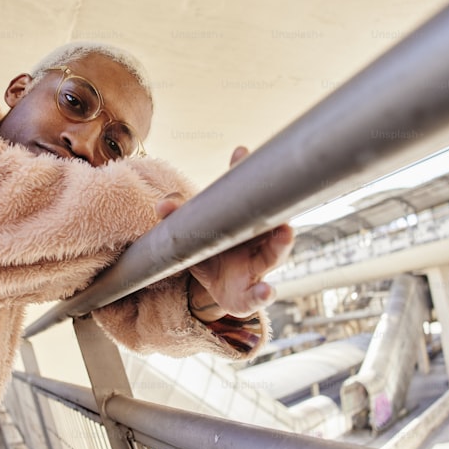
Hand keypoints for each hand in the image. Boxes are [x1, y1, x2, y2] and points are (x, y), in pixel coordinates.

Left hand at [155, 146, 294, 319]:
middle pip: (272, 223)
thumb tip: (161, 204)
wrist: (219, 290)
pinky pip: (260, 295)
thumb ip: (180, 218)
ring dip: (280, 245)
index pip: (249, 196)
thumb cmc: (212, 253)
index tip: (240, 153)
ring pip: (273, 255)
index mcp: (245, 223)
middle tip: (277, 190)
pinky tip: (266, 291)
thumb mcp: (194, 235)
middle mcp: (258, 241)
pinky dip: (264, 294)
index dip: (245, 174)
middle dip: (274, 205)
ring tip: (286, 233)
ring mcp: (258, 267)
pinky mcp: (252, 295)